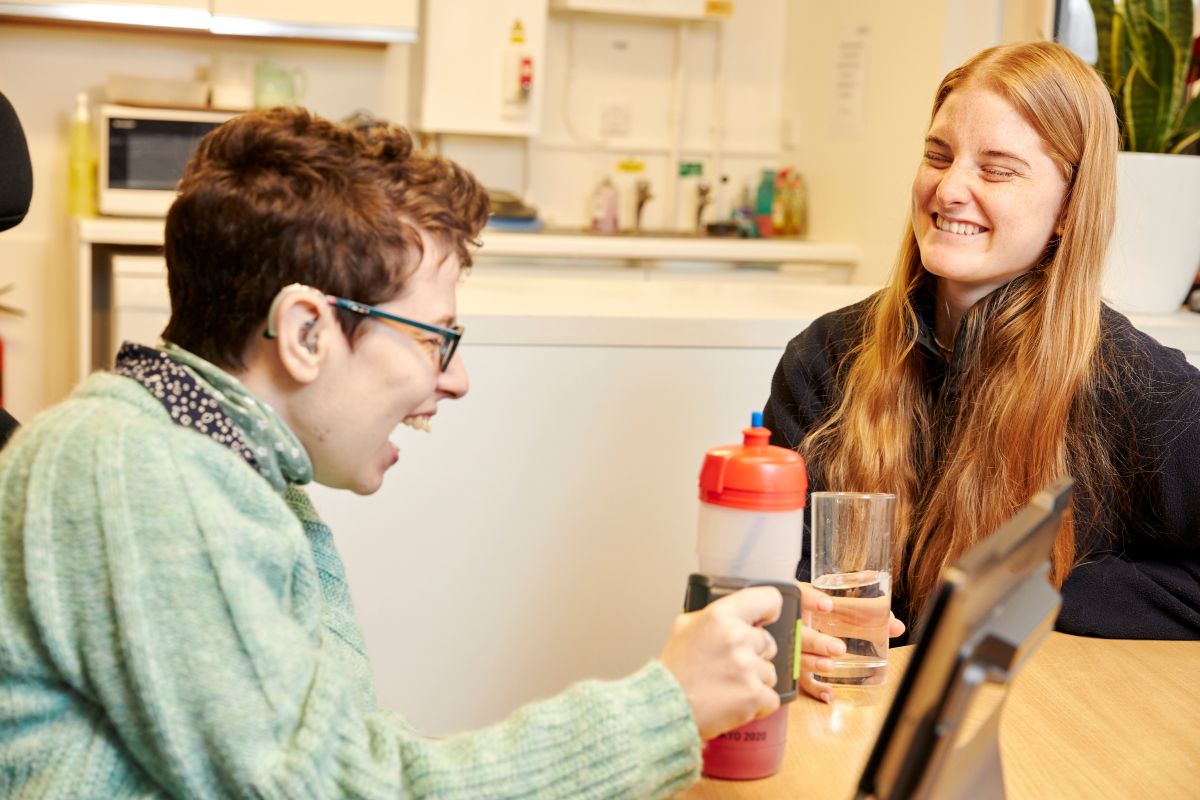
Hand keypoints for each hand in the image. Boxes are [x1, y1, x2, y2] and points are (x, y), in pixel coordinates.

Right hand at [660, 586, 782, 740]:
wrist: (663, 707)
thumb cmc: (674, 671)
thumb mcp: (685, 627)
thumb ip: (713, 617)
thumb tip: (737, 615)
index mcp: (720, 616)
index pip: (768, 599)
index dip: (768, 611)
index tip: (765, 621)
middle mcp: (736, 637)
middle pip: (769, 642)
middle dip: (754, 655)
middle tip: (729, 666)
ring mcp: (747, 667)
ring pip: (770, 673)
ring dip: (754, 681)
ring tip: (727, 686)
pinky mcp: (754, 695)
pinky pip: (771, 698)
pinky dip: (758, 704)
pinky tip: (735, 702)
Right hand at [796, 582, 905, 703]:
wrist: (794, 622)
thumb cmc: (822, 612)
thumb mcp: (839, 606)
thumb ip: (868, 614)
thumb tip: (898, 627)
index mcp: (801, 601)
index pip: (799, 594)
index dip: (810, 599)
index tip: (828, 605)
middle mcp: (792, 623)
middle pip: (797, 632)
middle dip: (816, 642)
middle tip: (839, 649)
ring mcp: (791, 645)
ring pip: (797, 656)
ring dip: (813, 663)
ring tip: (830, 666)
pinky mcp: (796, 665)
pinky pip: (800, 680)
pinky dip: (814, 688)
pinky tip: (828, 694)